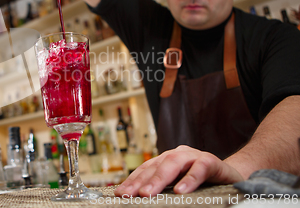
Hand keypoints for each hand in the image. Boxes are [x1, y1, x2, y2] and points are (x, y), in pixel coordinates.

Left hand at [114, 145, 243, 196]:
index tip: (120, 193)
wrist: (231, 176)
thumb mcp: (178, 185)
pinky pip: (199, 169)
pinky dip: (189, 179)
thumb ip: (163, 188)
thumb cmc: (202, 183)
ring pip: (174, 164)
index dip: (132, 180)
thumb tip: (141, 197)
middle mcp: (178, 154)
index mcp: (167, 159)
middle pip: (156, 166)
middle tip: (130, 195)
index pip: (145, 169)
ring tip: (148, 193)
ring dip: (159, 179)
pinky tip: (181, 191)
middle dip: (141, 181)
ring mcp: (194, 156)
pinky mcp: (211, 161)